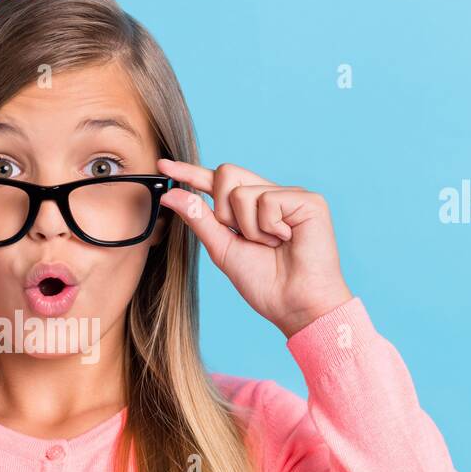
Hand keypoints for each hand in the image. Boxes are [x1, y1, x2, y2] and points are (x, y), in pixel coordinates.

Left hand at [156, 159, 353, 338]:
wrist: (295, 305)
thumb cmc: (264, 283)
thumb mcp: (222, 249)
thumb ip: (198, 219)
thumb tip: (170, 195)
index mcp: (249, 209)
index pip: (215, 183)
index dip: (190, 173)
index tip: (162, 165)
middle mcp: (269, 196)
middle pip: (225, 174)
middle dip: (224, 212)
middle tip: (245, 238)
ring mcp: (289, 196)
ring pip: (242, 192)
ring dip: (248, 228)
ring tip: (272, 244)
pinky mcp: (308, 200)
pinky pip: (267, 200)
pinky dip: (269, 228)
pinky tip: (287, 239)